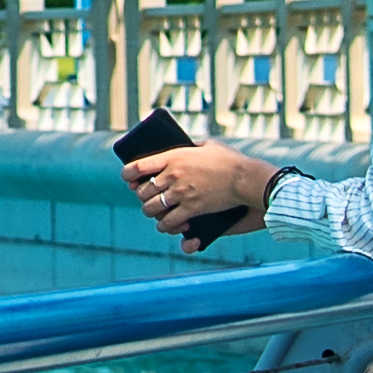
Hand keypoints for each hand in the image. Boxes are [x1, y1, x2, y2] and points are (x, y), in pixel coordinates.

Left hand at [125, 139, 280, 246]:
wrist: (245, 179)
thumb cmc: (230, 160)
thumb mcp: (208, 145)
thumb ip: (193, 146)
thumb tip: (188, 146)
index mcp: (174, 157)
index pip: (138, 166)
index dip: (128, 174)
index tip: (128, 179)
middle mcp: (173, 175)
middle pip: (143, 191)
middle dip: (142, 196)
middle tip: (146, 198)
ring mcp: (181, 193)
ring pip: (151, 208)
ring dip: (151, 212)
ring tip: (154, 213)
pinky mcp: (191, 210)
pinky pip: (168, 222)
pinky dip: (165, 226)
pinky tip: (166, 226)